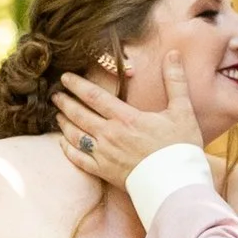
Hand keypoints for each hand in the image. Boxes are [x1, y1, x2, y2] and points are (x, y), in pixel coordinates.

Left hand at [54, 49, 205, 187]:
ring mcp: (104, 155)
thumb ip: (175, 81)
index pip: (94, 96)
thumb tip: (174, 54)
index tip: (65, 78)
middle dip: (65, 102)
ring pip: (75, 135)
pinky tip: (63, 142)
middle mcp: (110, 135)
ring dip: (64, 123)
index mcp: (126, 118)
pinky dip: (68, 149)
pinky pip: (79, 159)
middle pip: (79, 114)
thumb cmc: (180, 147)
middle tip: (55, 94)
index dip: (77, 85)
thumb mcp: (182, 110)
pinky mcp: (104, 172)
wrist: (176, 183)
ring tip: (57, 115)